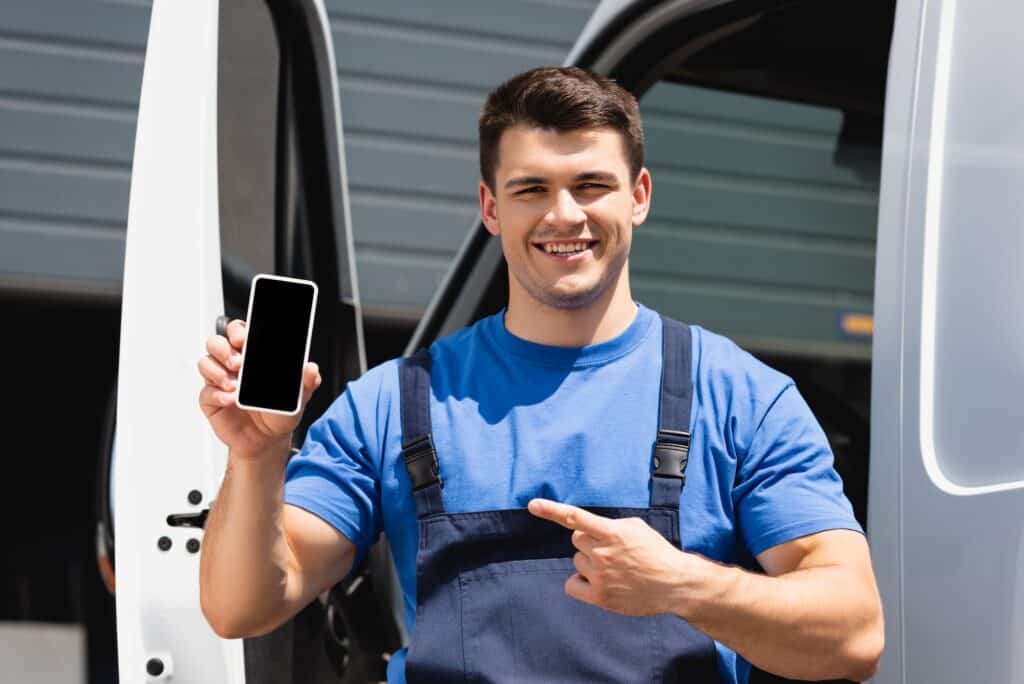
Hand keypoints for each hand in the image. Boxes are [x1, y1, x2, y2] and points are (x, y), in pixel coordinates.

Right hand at [197, 319, 321, 458]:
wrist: (267, 440)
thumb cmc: (279, 412)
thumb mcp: (298, 397)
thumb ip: (305, 382)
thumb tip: (311, 369)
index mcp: (253, 356)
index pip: (240, 332)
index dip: (239, 331)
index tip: (244, 338)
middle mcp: (234, 364)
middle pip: (217, 342)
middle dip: (225, 348)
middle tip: (239, 363)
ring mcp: (221, 380)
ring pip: (206, 362)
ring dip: (218, 370)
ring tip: (235, 385)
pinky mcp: (211, 399)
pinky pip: (206, 391)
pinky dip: (218, 394)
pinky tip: (231, 399)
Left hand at [527, 498, 708, 617]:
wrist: (674, 584)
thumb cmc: (655, 553)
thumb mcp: (635, 528)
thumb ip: (609, 525)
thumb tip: (587, 528)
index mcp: (612, 533)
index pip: (575, 518)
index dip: (552, 510)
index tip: (532, 505)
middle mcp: (603, 553)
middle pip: (576, 540)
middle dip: (590, 542)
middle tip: (611, 551)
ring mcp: (600, 576)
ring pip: (577, 561)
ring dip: (589, 562)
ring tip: (614, 569)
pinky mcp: (599, 597)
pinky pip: (572, 584)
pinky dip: (581, 583)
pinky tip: (598, 583)